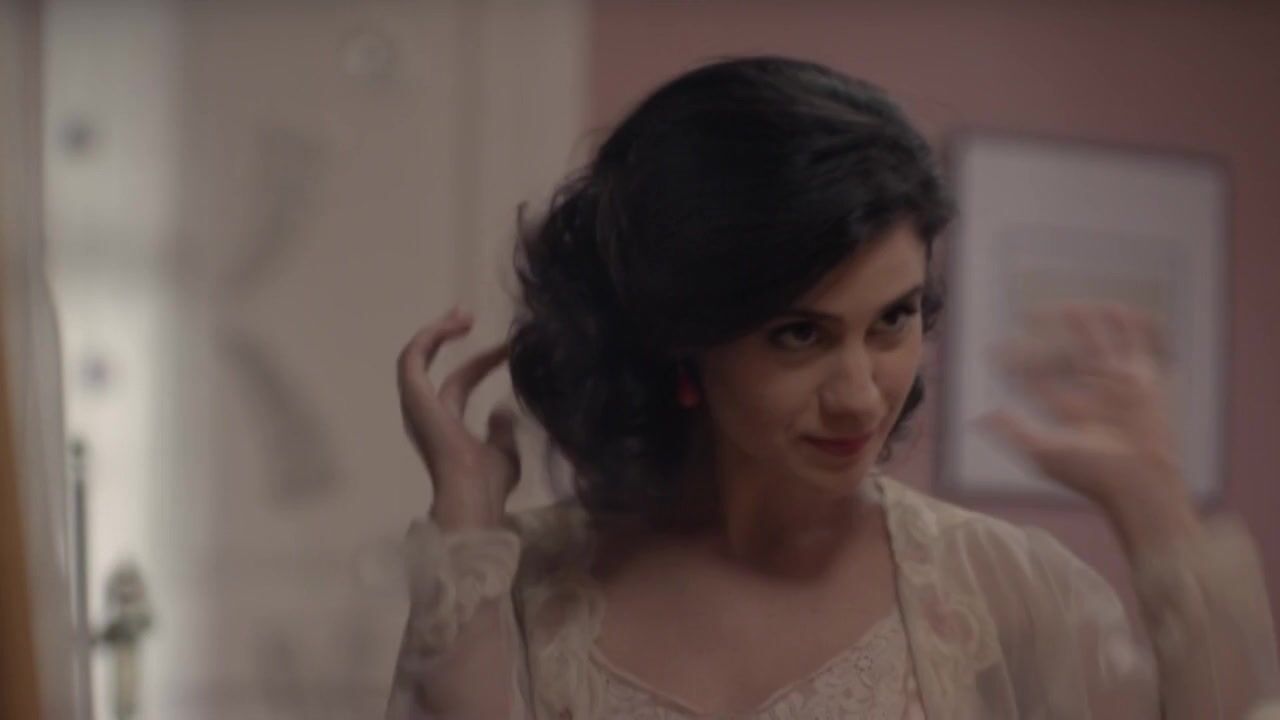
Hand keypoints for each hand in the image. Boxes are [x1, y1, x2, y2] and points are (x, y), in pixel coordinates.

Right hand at [397, 308, 518, 529]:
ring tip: (461, 314)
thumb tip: (502, 408)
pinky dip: (429, 337)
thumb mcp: (504, 453)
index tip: (509, 348)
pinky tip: (453, 324)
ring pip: (415, 358)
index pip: (461, 384)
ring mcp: (416, 405)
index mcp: (446, 427)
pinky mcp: (412, 396)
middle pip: (441, 367)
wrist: (473, 493)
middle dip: (454, 339)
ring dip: (436, 332)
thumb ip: (501, 431)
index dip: (484, 362)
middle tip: (471, 316)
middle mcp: (426, 414)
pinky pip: (411, 358)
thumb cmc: (488, 483)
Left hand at [981, 302, 1199, 549]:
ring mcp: (1116, 388)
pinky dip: (1127, 328)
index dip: (1014, 364)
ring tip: (1068, 305)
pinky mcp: (1142, 382)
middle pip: (1064, 359)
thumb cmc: (1092, 473)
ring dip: (1085, 326)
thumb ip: (1014, 432)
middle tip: (1029, 313)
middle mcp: (1089, 398)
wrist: (1141, 482)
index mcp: (1065, 413)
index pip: (1034, 381)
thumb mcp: (1046, 453)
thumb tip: (978, 418)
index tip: (994, 349)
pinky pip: (1135, 347)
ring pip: (1098, 347)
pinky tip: (1114, 308)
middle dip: (1049, 338)